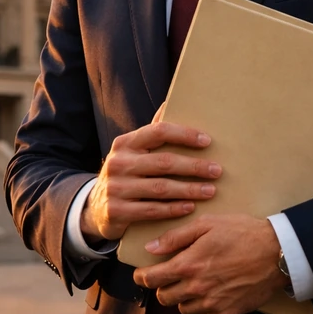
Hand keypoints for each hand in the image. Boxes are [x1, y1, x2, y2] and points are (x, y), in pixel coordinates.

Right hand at [80, 103, 221, 242]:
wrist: (96, 207)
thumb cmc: (126, 174)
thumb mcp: (133, 151)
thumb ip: (152, 132)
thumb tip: (170, 102)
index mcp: (125, 143)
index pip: (158, 132)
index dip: (184, 135)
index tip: (207, 141)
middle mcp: (118, 162)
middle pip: (164, 162)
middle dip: (194, 166)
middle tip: (217, 170)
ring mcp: (116, 187)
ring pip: (160, 188)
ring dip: (189, 189)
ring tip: (211, 190)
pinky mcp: (116, 211)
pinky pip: (151, 210)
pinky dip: (173, 209)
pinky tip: (191, 207)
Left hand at [133, 214, 286, 313]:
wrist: (276, 253)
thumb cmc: (242, 233)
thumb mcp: (206, 224)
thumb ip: (176, 238)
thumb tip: (152, 248)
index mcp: (189, 264)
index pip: (152, 279)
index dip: (142, 277)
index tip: (141, 274)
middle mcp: (197, 288)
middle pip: (164, 297)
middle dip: (162, 286)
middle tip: (169, 275)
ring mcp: (212, 303)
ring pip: (182, 308)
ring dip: (181, 297)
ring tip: (191, 281)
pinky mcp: (227, 313)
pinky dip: (200, 305)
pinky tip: (208, 289)